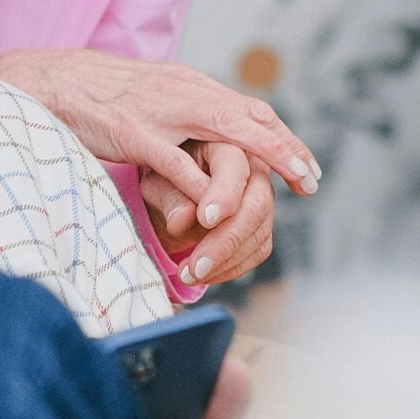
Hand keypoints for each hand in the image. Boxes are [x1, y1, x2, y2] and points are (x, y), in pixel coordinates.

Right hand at [0, 49, 316, 285]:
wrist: (47, 82)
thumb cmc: (94, 98)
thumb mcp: (149, 102)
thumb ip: (179, 120)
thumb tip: (204, 147)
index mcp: (188, 86)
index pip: (250, 109)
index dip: (283, 137)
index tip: (307, 166)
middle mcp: (184, 92)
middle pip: (253, 117)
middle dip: (288, 150)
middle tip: (312, 181)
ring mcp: (161, 111)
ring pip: (228, 131)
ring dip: (266, 159)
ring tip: (291, 185)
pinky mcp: (133, 133)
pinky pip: (177, 161)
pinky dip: (203, 185)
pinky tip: (223, 207)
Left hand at [140, 140, 275, 286]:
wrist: (172, 191)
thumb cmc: (164, 177)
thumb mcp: (156, 180)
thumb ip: (169, 195)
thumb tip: (182, 219)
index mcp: (226, 144)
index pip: (235, 168)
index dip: (224, 195)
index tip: (205, 219)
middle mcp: (253, 168)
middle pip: (257, 205)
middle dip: (227, 239)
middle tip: (195, 265)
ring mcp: (263, 197)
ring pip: (259, 233)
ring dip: (225, 261)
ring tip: (187, 274)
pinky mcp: (263, 224)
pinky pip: (258, 250)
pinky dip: (231, 268)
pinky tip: (204, 274)